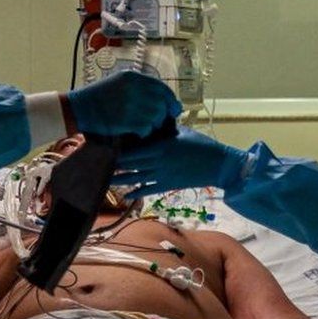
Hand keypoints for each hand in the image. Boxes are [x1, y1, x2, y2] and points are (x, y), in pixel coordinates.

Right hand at [66, 71, 181, 136]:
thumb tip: (160, 98)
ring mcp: (130, 103)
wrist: (77, 108)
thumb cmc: (97, 97)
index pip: (160, 88)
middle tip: (158, 122)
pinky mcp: (125, 119)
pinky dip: (143, 132)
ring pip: (155, 117)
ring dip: (152, 124)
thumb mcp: (117, 83)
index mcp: (132, 77)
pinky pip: (145, 128)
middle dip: (162, 115)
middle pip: (161, 103)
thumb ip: (137, 87)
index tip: (174, 109)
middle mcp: (133, 88)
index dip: (170, 99)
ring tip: (143, 126)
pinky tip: (136, 132)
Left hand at [112, 126, 246, 196]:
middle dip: (115, 165)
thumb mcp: (181, 132)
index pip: (133, 149)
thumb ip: (164, 129)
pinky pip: (149, 190)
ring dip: (121, 180)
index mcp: (160, 146)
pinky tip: (126, 196)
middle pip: (130, 165)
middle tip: (99, 164)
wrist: (218, 165)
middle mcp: (157, 162)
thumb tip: (151, 122)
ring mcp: (162, 175)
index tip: (106, 148)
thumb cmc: (201, 144)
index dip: (118, 150)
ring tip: (106, 180)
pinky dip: (136, 193)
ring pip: (135, 179)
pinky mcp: (168, 185)